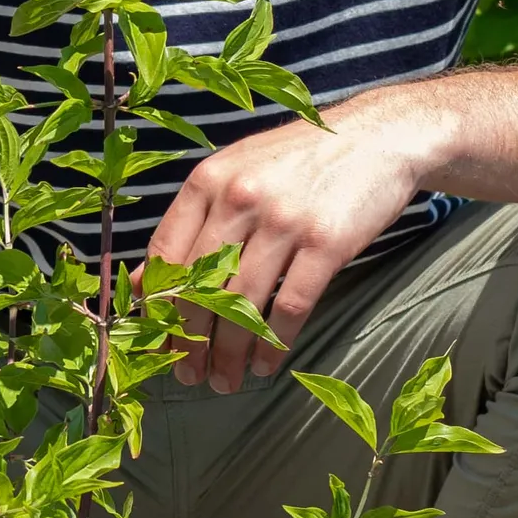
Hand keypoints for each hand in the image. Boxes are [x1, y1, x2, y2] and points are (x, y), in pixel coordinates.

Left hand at [142, 98, 445, 392]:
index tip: (158, 338)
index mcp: (209, 180)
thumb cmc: (300, 161)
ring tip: (225, 380)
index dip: (157, 305)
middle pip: (199, 287)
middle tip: (189, 374)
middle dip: (189, 341)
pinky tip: (265, 365)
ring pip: (241, 306)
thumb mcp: (237, 173)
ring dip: (229, 354)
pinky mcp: (326, 244)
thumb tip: (139, 282)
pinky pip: (290, 308)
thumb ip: (191, 222)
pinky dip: (273, 345)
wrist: (378, 136)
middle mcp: (241, 198)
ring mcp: (284, 221)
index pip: (166, 255)